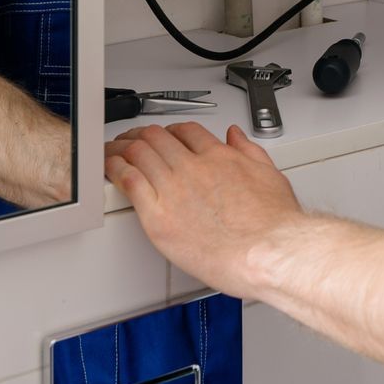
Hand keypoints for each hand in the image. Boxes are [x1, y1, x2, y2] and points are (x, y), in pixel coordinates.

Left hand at [105, 122, 304, 297]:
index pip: (186, 131)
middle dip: (139, 135)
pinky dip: (114, 169)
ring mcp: (174, 189)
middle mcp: (194, 167)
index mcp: (220, 157)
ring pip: (138, 153)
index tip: (163, 137)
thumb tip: (236, 136)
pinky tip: (109, 169)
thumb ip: (249, 151)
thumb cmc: (274, 225)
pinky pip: (128, 180)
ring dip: (120, 148)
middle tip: (130, 140)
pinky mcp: (158, 215)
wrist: (268, 253)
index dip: (170, 131)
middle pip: (157, 137)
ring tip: (111, 151)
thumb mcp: (269, 175)